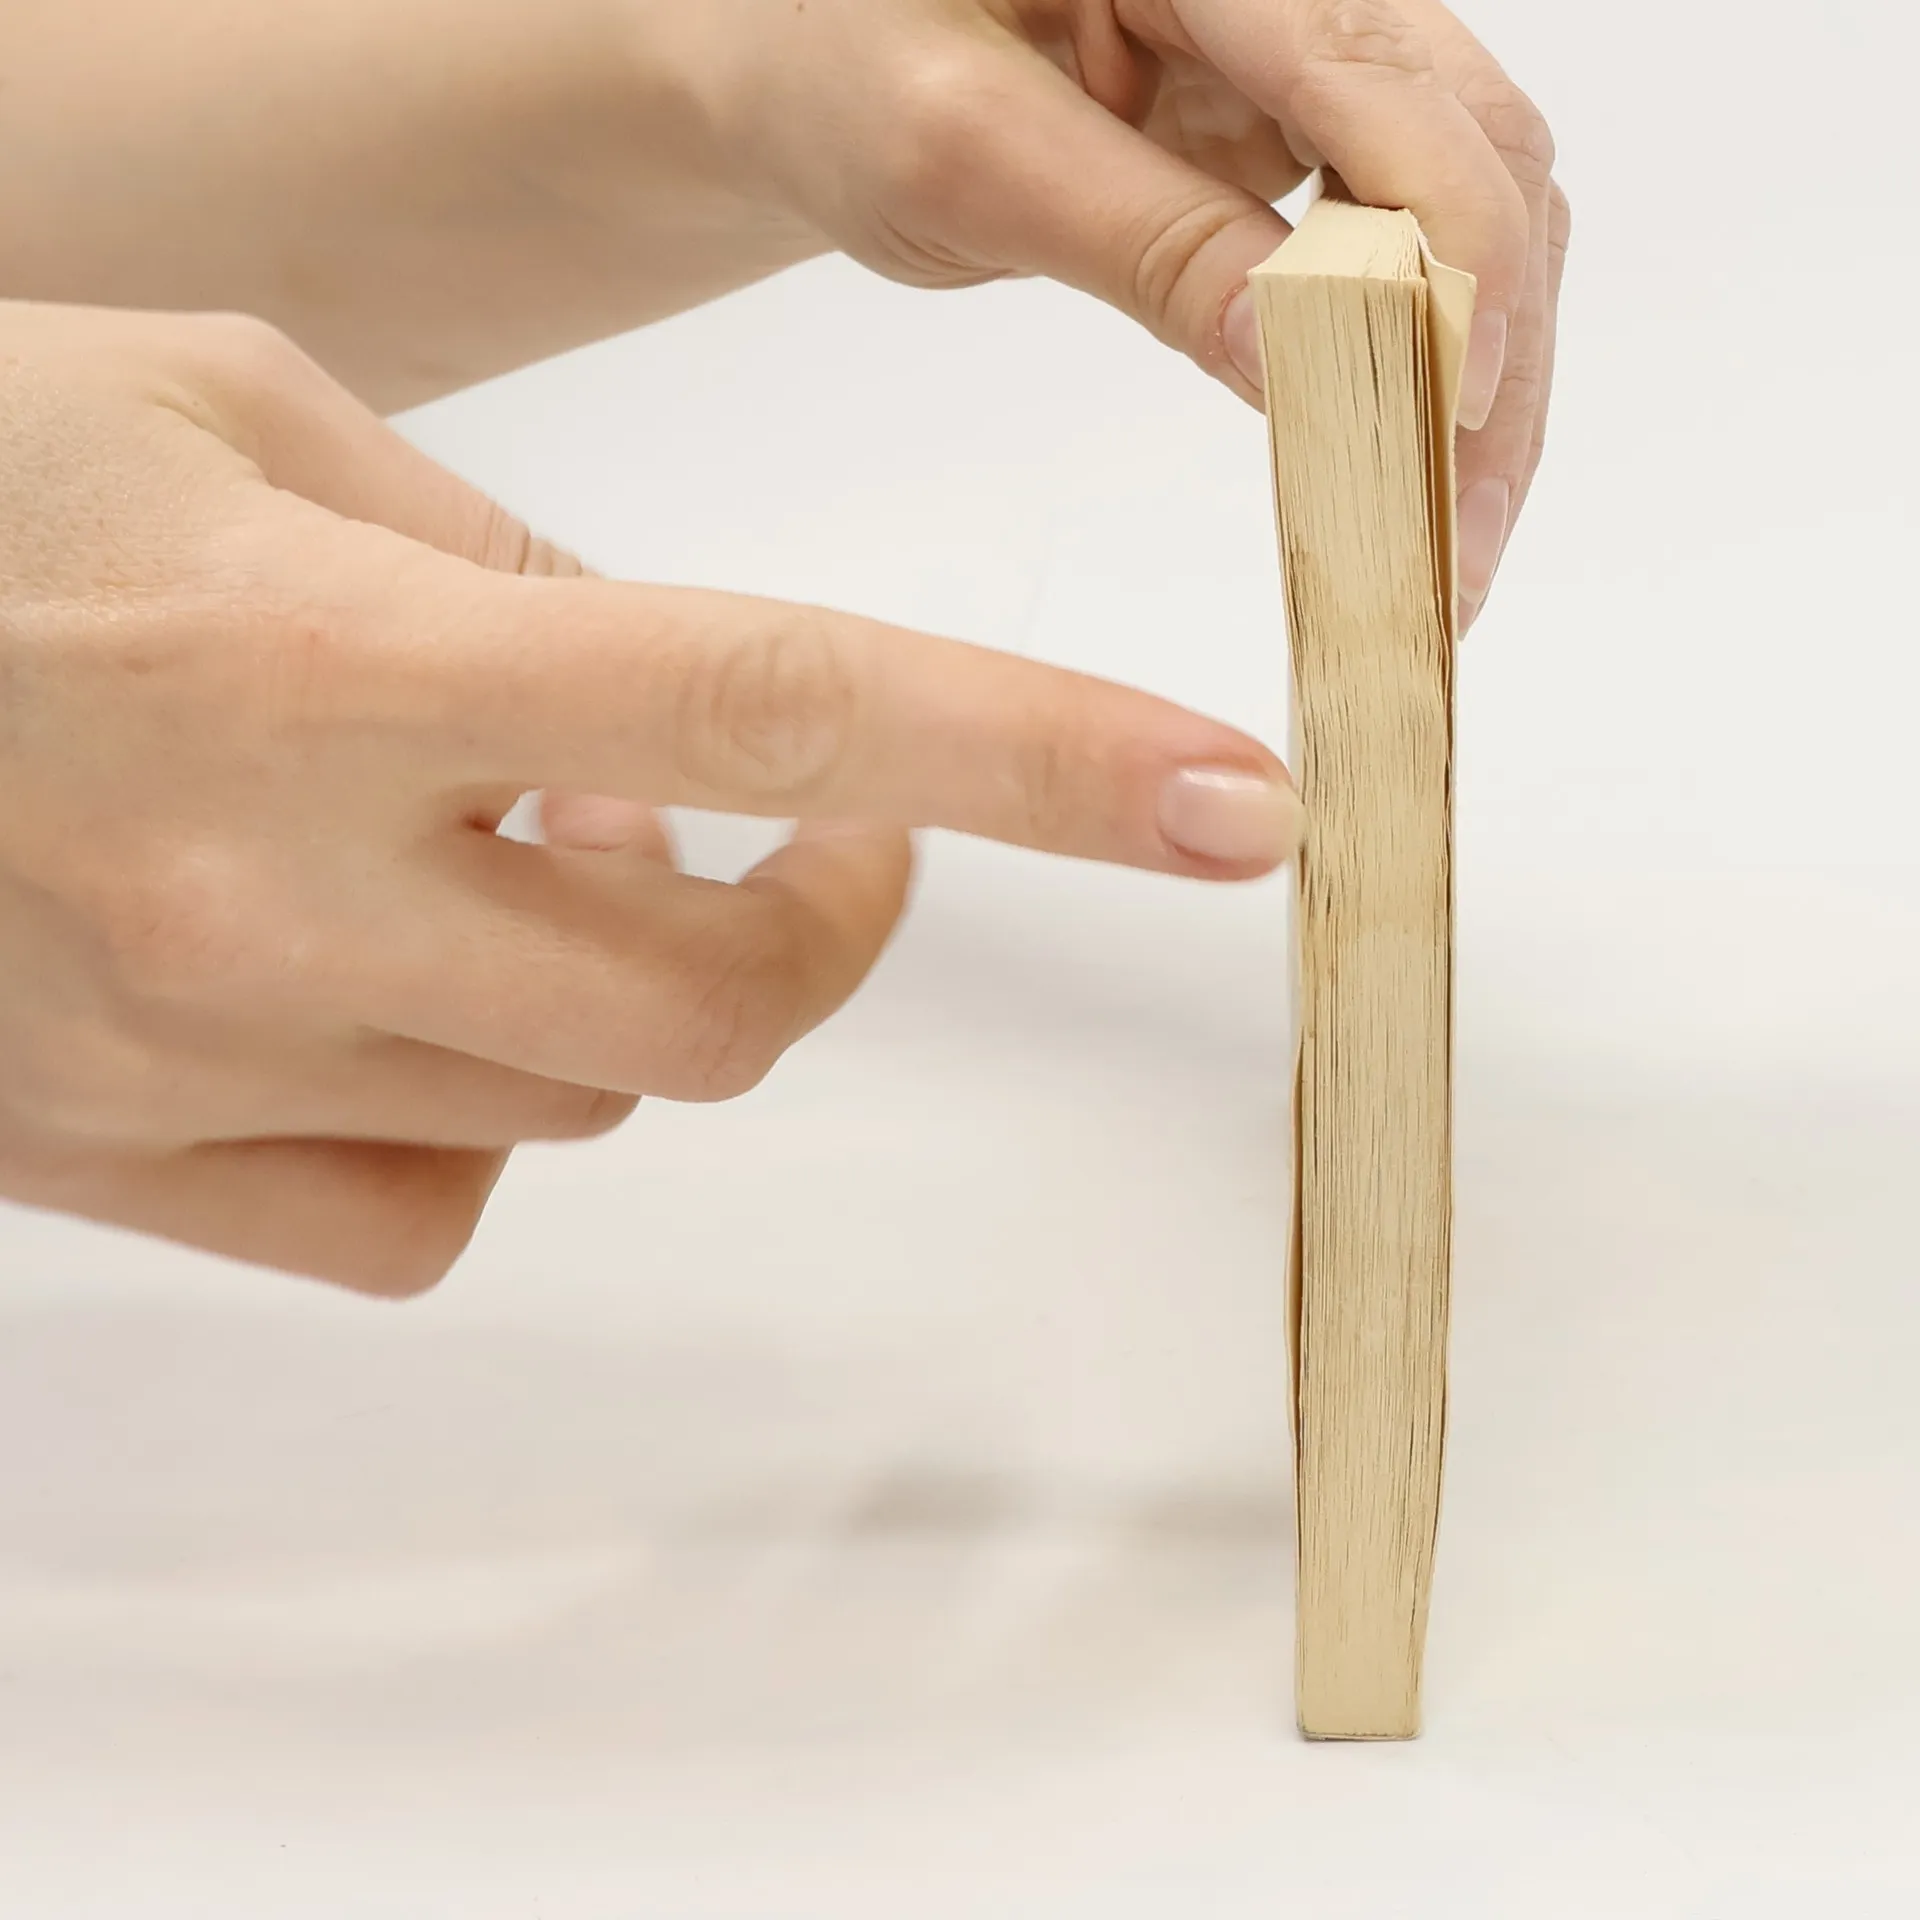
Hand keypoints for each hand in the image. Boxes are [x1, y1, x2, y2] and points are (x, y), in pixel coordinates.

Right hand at [0, 301, 1300, 1291]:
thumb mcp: (245, 413)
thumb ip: (500, 561)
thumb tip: (670, 728)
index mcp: (335, 651)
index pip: (779, 706)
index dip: (1033, 756)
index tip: (1227, 797)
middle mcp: (279, 887)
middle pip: (715, 1004)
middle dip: (820, 926)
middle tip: (811, 839)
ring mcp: (197, 1054)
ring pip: (577, 1101)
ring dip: (618, 979)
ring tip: (509, 854)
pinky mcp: (127, 1164)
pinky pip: (425, 1205)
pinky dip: (476, 1107)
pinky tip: (394, 991)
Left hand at [689, 0, 1567, 619]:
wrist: (798, 64)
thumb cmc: (838, 65)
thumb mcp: (965, 154)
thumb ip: (1146, 241)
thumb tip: (1301, 364)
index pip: (1388, 87)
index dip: (1452, 252)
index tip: (1456, 412)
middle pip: (1477, 151)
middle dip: (1494, 348)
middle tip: (1462, 540)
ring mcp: (1303, 61)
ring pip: (1469, 209)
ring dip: (1481, 379)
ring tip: (1449, 541)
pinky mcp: (1292, 141)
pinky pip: (1403, 249)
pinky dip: (1417, 366)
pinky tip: (1406, 467)